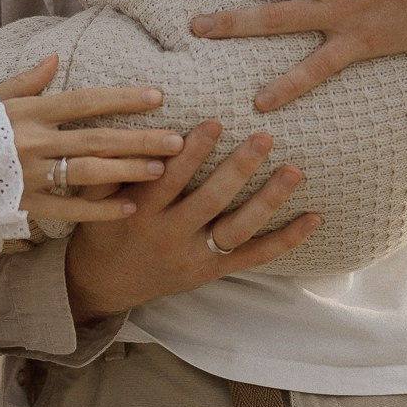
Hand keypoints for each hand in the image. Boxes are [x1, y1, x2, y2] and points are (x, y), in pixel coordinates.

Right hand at [0, 56, 183, 224]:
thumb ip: (26, 80)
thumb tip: (55, 57)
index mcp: (28, 111)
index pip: (85, 101)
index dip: (123, 98)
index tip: (158, 96)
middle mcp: (33, 141)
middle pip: (97, 138)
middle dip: (139, 139)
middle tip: (177, 139)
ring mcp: (30, 175)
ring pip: (88, 172)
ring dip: (128, 171)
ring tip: (162, 170)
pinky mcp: (25, 205)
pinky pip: (71, 210)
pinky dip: (101, 209)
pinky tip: (130, 207)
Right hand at [64, 119, 319, 320]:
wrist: (104, 285)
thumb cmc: (102, 230)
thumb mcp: (93, 200)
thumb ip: (107, 166)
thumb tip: (124, 128)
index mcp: (141, 214)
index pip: (169, 179)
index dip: (192, 151)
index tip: (215, 121)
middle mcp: (169, 237)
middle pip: (210, 201)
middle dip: (238, 168)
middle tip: (264, 137)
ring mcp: (195, 257)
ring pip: (237, 230)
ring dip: (268, 201)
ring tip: (294, 171)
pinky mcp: (212, 271)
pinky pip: (254, 257)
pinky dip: (286, 239)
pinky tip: (313, 219)